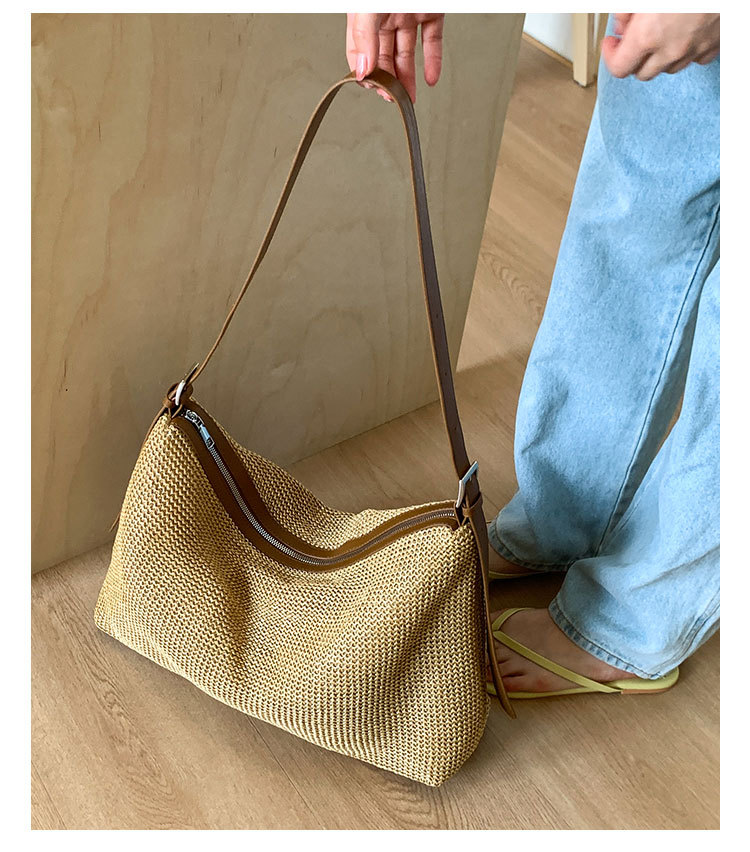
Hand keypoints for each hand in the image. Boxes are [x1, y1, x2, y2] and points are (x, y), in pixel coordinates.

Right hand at [345, 13, 444, 101]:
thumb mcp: (369, 7)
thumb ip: (364, 35)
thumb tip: (363, 69)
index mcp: (366, 13)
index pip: (359, 51)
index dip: (364, 72)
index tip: (371, 88)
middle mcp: (386, 15)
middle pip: (383, 57)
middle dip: (387, 80)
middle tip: (391, 98)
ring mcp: (408, 13)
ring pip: (407, 53)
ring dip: (408, 78)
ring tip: (409, 98)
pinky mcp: (431, 11)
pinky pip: (432, 40)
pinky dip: (433, 61)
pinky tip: (431, 79)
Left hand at [601, 13, 719, 80]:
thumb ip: (626, 11)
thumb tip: (621, 24)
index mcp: (649, 35)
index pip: (619, 68)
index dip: (610, 56)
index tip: (611, 44)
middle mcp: (671, 49)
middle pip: (641, 73)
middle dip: (633, 58)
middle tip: (631, 40)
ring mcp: (694, 50)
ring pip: (667, 69)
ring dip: (658, 57)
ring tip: (659, 33)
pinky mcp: (713, 47)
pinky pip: (692, 60)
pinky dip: (684, 52)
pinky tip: (682, 35)